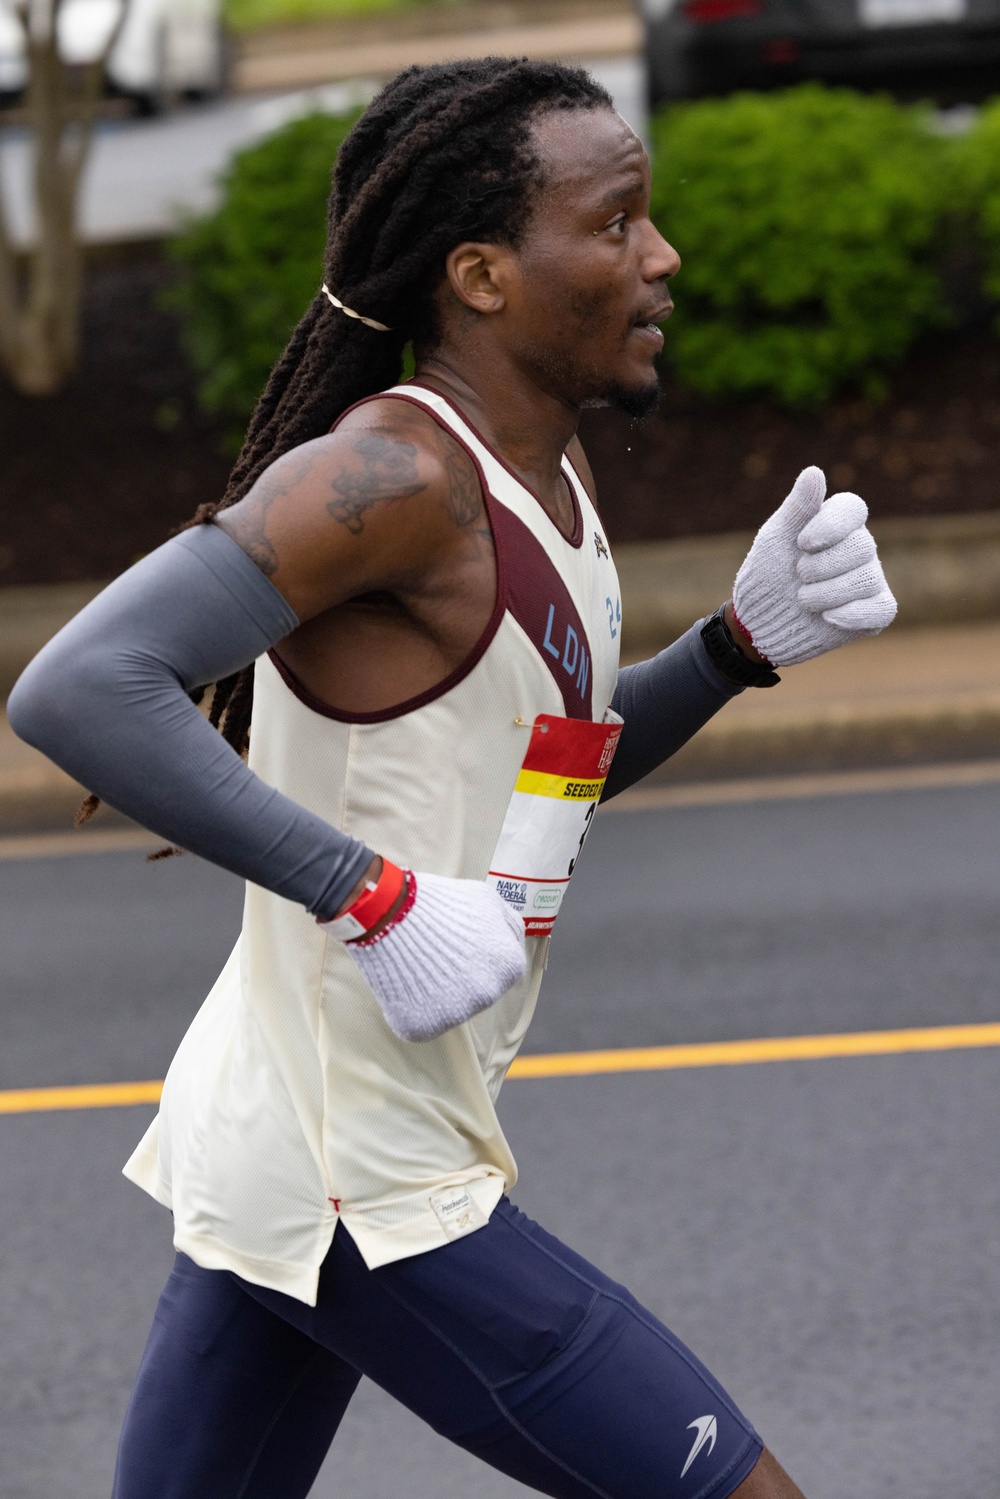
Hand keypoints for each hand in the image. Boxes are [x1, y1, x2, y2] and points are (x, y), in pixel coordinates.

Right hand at [344, 872, 527, 1041]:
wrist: (392, 911)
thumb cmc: (441, 902)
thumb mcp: (488, 899)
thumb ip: (509, 926)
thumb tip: (514, 943)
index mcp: (510, 966)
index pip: (500, 974)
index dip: (476, 958)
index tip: (457, 947)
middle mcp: (489, 995)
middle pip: (476, 995)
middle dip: (458, 979)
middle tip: (435, 954)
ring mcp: (457, 1015)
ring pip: (449, 1011)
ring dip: (435, 994)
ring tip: (417, 964)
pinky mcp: (424, 1027)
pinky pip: (421, 1025)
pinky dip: (411, 1008)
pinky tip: (403, 982)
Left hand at [732, 466, 896, 666]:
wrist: (763, 620)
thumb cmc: (769, 573)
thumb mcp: (776, 538)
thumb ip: (797, 508)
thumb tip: (814, 471)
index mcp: (837, 523)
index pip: (854, 508)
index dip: (831, 525)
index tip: (802, 544)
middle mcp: (860, 547)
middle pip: (861, 546)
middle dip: (821, 566)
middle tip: (798, 574)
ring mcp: (870, 578)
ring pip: (867, 579)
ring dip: (826, 593)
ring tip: (802, 598)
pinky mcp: (875, 610)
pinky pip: (882, 608)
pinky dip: (853, 614)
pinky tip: (827, 617)